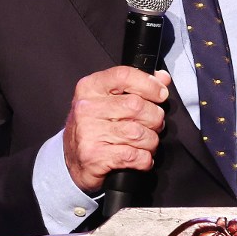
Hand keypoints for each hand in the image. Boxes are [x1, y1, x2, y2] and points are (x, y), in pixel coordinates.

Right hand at [62, 67, 171, 193]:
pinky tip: (140, 158)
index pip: (124, 75)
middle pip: (137, 106)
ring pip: (138, 133)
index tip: (161, 94)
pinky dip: (145, 159)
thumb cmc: (95, 127)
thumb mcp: (109, 100)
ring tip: (146, 143)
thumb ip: (136, 86)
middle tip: (154, 125)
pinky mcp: (95, 156)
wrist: (73, 160)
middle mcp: (87, 108)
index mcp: (90, 88)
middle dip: (155, 118)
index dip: (149, 84)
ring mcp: (89, 132)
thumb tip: (162, 78)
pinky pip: (134, 156)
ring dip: (151, 141)